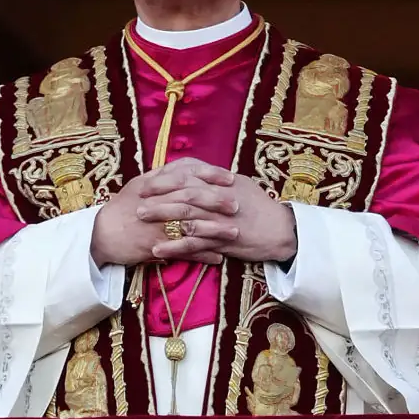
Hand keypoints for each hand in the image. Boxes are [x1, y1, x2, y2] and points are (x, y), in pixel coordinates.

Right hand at [90, 158, 237, 266]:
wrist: (101, 233)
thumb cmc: (122, 207)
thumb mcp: (139, 184)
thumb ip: (163, 175)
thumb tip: (186, 166)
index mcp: (154, 184)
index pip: (187, 174)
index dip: (210, 175)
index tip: (230, 178)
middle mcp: (157, 202)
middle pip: (192, 199)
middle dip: (217, 201)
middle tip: (238, 205)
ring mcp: (156, 225)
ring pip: (191, 225)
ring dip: (215, 230)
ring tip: (235, 233)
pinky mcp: (155, 247)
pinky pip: (182, 251)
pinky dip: (201, 255)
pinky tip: (218, 257)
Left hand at [139, 170, 296, 263]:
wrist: (281, 231)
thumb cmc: (260, 206)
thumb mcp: (240, 185)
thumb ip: (216, 178)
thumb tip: (193, 169)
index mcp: (223, 183)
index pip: (190, 176)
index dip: (166, 179)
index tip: (147, 181)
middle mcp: (221, 199)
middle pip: (184, 194)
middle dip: (158, 196)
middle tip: (137, 199)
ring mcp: (221, 221)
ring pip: (187, 217)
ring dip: (162, 218)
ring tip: (141, 219)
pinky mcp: (222, 242)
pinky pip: (195, 244)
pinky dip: (175, 247)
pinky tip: (157, 249)